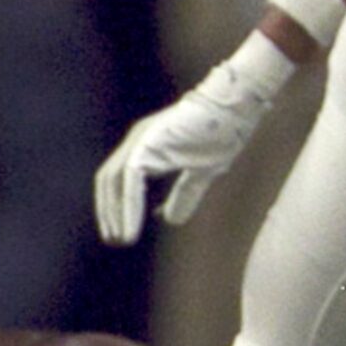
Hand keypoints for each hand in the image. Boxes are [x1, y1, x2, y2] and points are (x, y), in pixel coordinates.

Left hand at [94, 32, 294, 243]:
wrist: (237, 105)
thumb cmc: (224, 133)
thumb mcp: (203, 171)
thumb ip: (185, 194)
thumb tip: (169, 220)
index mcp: (147, 145)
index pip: (119, 180)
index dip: (118, 207)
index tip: (124, 233)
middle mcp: (137, 140)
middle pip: (108, 181)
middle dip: (109, 212)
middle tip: (116, 240)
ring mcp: (140, 140)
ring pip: (113, 182)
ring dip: (114, 213)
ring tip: (122, 238)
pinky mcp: (148, 144)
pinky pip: (130, 181)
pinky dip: (128, 208)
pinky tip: (131, 229)